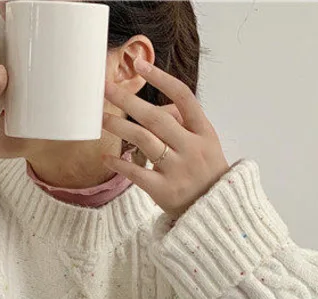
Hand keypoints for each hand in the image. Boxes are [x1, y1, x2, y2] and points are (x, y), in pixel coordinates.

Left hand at [101, 57, 230, 219]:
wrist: (215, 213)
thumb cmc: (206, 174)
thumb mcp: (207, 145)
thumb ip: (185, 125)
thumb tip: (157, 107)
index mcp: (204, 132)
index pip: (183, 97)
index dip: (161, 79)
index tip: (139, 65)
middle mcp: (192, 148)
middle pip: (156, 117)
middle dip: (129, 100)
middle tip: (106, 87)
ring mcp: (178, 169)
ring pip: (144, 140)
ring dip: (120, 127)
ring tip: (102, 119)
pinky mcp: (164, 191)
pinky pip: (136, 173)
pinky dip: (119, 164)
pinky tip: (105, 158)